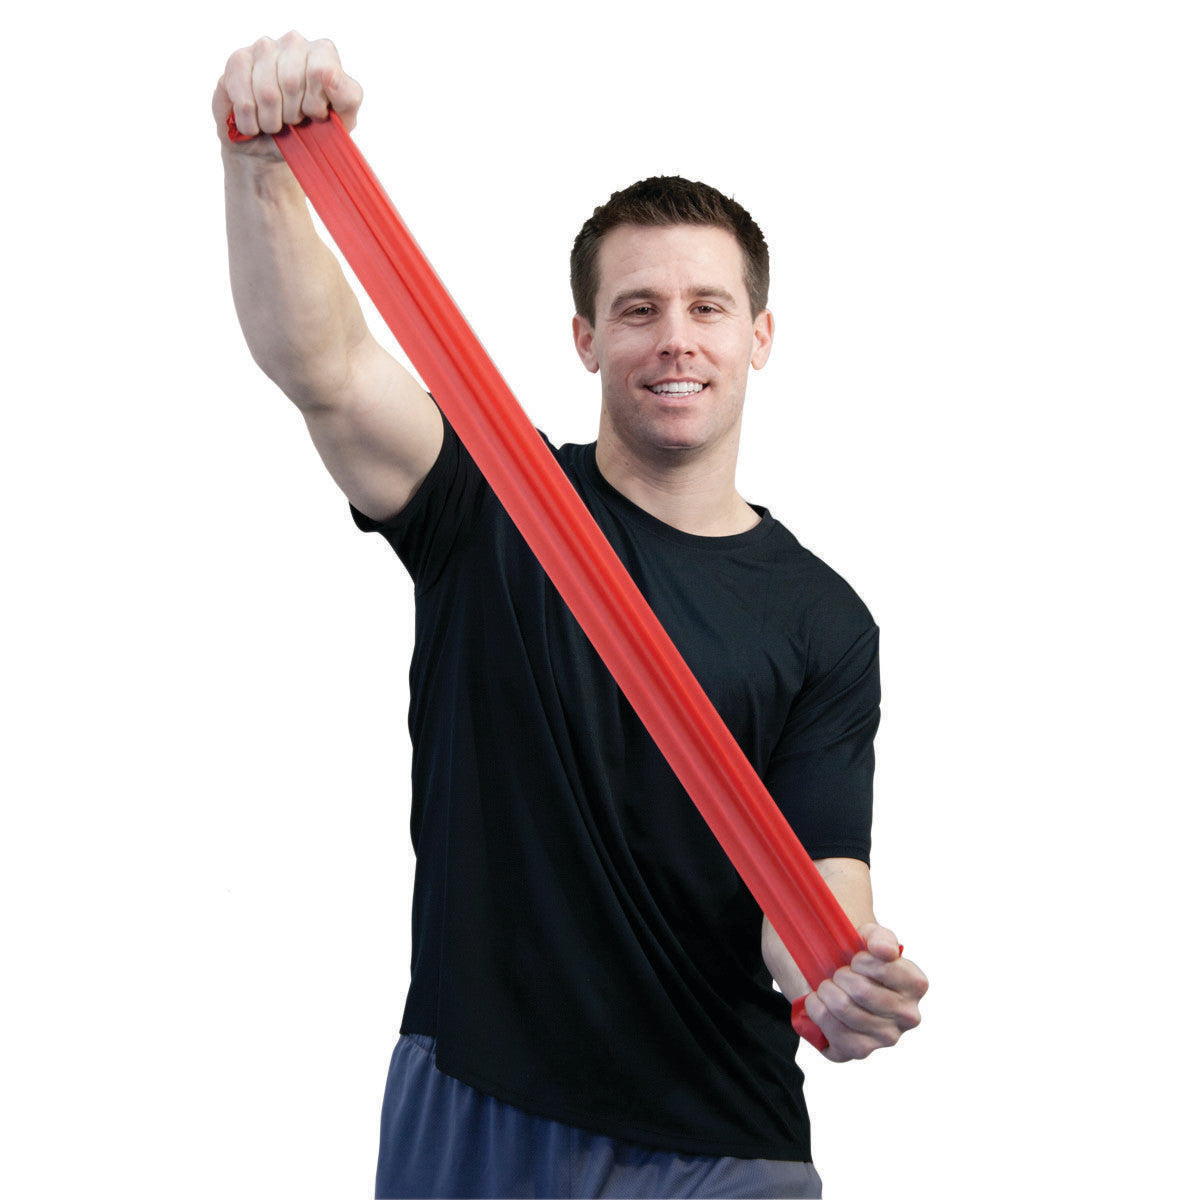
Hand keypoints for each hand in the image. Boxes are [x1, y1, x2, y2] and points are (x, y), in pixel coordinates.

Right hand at [212, 31, 362, 156]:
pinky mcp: (237, 62)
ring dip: (271, 122)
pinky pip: (244, 100)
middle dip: (293, 115)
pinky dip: (251, 123)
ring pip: (267, 93)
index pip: (322, 71)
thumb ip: (347, 98)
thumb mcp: (340, 122)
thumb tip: (330, 74)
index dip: (316, 104)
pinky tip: (254, 123)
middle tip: (293, 121)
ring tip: (274, 124)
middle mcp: (293, 43)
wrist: (273, 145)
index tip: (315, 115)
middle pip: (292, 82)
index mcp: (322, 53)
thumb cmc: (310, 131)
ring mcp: (263, 48)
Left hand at [802, 923, 927, 1062]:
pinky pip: (833, 1030)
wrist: (841, 982)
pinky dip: (817, 1010)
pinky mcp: (861, 1050)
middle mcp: (908, 1016)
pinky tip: (818, 1001)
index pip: (883, 967)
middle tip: (838, 974)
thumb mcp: (870, 938)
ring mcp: (886, 1037)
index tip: (855, 960)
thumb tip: (885, 951)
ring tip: (827, 986)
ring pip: (844, 1009)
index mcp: (916, 984)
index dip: (860, 960)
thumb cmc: (860, 960)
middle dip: (840, 976)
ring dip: (826, 991)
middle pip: (862, 991)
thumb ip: (881, 937)